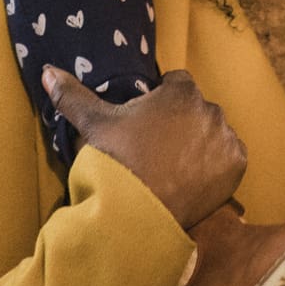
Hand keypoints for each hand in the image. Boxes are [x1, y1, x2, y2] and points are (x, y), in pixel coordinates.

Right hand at [43, 67, 245, 229]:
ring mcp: (225, 138)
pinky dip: (218, 166)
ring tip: (175, 167)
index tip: (147, 123)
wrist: (139, 214)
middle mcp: (210, 109)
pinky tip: (194, 178)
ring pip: (213, 132)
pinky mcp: (237, 165)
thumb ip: (73, 94)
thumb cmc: (117, 162)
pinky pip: (230, 157)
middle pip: (196, 109)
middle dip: (182, 122)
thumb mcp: (94, 125)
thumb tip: (47, 71)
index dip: (161, 100)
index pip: (176, 83)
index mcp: (181, 92)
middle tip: (158, 149)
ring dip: (201, 143)